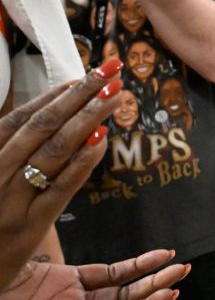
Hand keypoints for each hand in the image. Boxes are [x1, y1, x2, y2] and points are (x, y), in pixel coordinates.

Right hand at [1, 66, 124, 285]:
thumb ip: (16, 150)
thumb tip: (55, 111)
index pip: (20, 119)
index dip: (56, 94)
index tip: (88, 73)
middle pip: (41, 128)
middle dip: (81, 96)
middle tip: (114, 71)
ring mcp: (8, 202)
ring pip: (52, 152)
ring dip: (88, 119)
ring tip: (117, 96)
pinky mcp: (27, 228)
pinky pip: (59, 188)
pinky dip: (82, 162)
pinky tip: (103, 140)